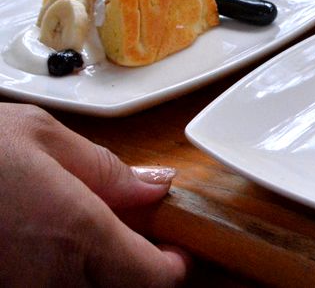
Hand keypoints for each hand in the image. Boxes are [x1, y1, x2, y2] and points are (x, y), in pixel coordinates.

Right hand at [0, 103, 189, 286]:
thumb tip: (154, 186)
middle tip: (141, 237)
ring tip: (96, 233)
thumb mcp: (41, 136)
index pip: (152, 278)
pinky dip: (70, 271)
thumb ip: (105, 168)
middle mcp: (53, 276)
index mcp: (78, 231)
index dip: (174, 266)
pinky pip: (54, 286)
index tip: (178, 247)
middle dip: (142, 268)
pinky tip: (59, 242)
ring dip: (106, 270)